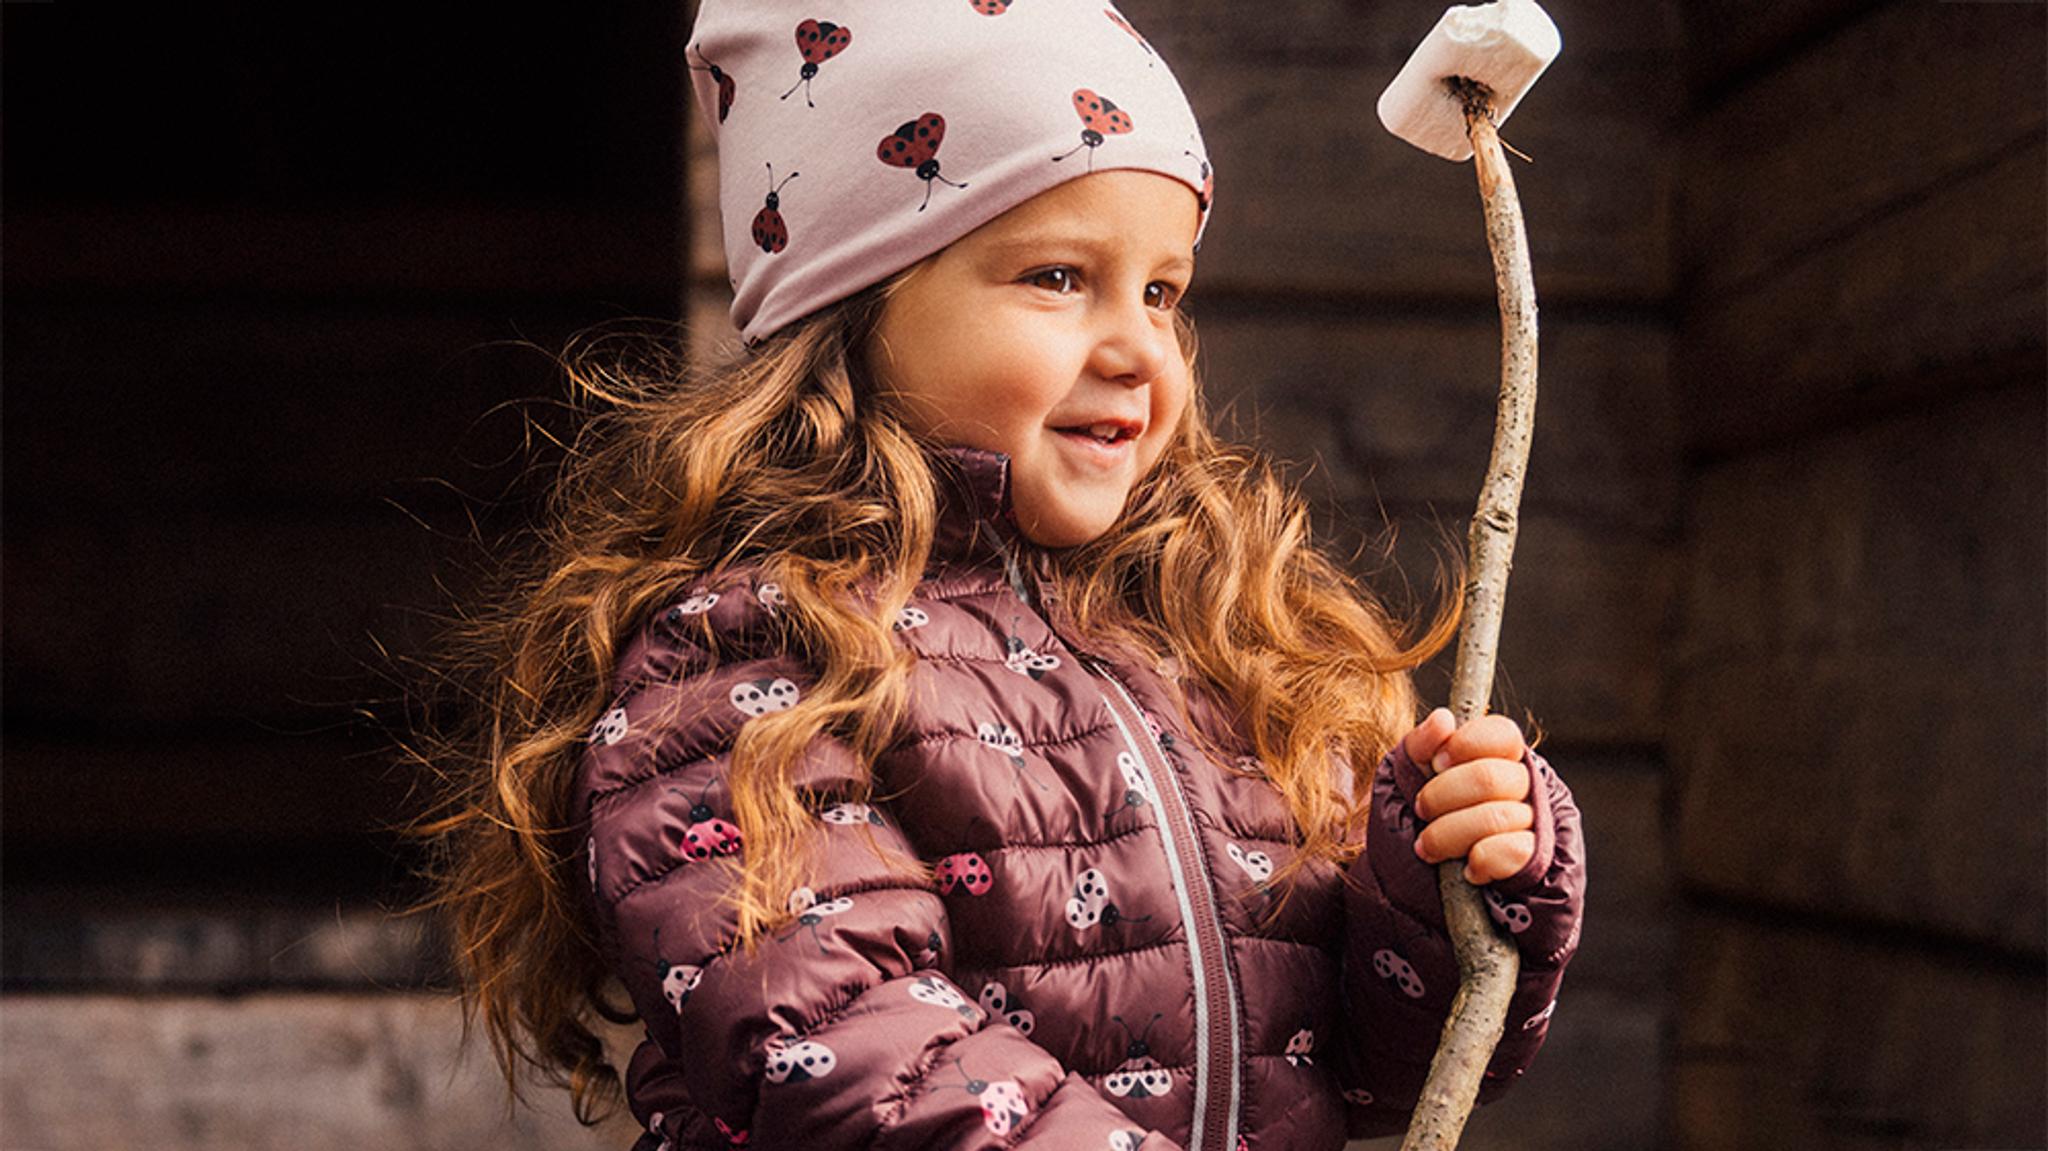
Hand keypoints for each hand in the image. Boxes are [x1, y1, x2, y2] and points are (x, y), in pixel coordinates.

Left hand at [1401, 707, 1534, 884]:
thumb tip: (1443, 719)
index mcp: (1499, 757)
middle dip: (1442, 796)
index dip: (1466, 745)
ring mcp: (1534, 824)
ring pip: (1496, 817)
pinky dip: (1480, 860)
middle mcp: (1525, 786)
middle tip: (1421, 809)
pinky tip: (1466, 869)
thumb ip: (1421, 746)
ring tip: (1426, 847)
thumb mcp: (1410, 779)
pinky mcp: (1534, 862)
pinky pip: (1512, 851)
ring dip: (1448, 834)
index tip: (1436, 763)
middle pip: (1490, 777)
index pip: (1502, 734)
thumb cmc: (1422, 824)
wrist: (1421, 887)